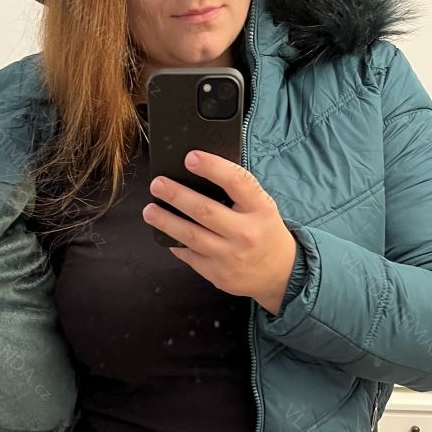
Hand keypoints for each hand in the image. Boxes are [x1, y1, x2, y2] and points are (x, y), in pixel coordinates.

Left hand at [142, 150, 297, 313]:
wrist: (281, 273)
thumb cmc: (265, 233)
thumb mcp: (262, 207)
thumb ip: (239, 192)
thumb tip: (200, 172)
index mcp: (260, 209)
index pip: (236, 182)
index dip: (212, 167)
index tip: (190, 158)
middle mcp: (245, 233)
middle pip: (204, 211)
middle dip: (176, 195)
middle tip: (157, 184)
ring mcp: (230, 256)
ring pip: (191, 236)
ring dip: (166, 221)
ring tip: (150, 211)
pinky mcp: (218, 274)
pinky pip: (189, 256)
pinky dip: (175, 243)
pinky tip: (165, 233)